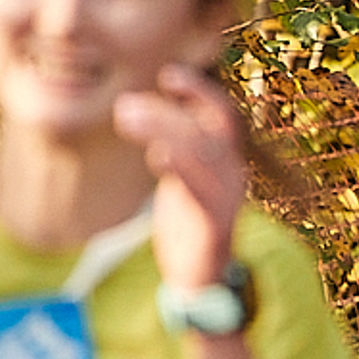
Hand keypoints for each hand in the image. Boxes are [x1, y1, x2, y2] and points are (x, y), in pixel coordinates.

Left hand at [114, 63, 246, 290]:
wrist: (199, 282)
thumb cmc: (186, 227)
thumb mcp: (182, 180)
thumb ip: (173, 149)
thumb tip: (138, 110)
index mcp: (228, 164)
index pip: (223, 116)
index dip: (199, 92)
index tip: (168, 76)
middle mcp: (234, 177)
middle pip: (203, 130)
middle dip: (164, 113)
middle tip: (124, 108)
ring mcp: (228, 201)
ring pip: (200, 152)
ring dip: (162, 129)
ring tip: (125, 119)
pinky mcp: (215, 226)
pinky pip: (199, 190)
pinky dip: (179, 167)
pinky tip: (156, 155)